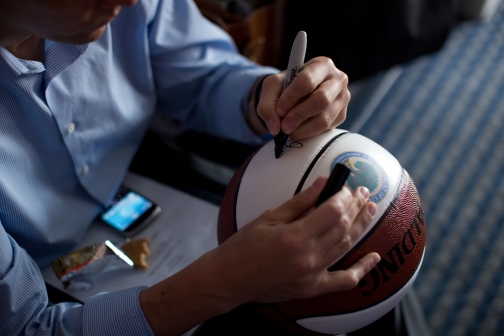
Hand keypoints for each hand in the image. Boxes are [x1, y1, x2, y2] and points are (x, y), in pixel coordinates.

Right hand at [208, 175, 378, 304]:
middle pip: (342, 227)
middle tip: (364, 192)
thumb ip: (299, 201)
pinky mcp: (312, 289)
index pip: (331, 211)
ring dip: (361, 226)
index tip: (348, 186)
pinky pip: (344, 281)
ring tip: (371, 210)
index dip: (344, 196)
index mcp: (295, 236)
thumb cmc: (244, 246)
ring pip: (346, 247)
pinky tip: (375, 257)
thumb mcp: (269, 217)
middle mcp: (307, 257)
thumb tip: (322, 183)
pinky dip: (362, 270)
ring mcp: (312, 275)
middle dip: (356, 206)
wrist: (230, 279)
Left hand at [255, 57, 349, 138]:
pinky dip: (309, 132)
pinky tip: (299, 129)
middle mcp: (337, 79)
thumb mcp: (272, 88)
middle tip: (284, 126)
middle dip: (299, 116)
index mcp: (321, 65)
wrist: (298, 94)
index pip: (307, 81)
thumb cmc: (287, 86)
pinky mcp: (342, 115)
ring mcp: (343, 98)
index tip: (279, 110)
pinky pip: (326, 128)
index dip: (291, 98)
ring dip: (302, 129)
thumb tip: (275, 127)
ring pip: (324, 118)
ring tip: (289, 130)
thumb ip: (267, 105)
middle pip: (321, 100)